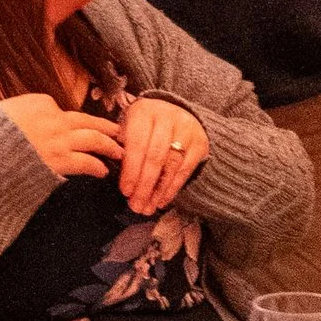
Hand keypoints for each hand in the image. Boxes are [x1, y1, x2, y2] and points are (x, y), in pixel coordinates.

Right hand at [0, 94, 125, 182]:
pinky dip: (98, 166)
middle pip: (87, 120)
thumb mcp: (0, 112)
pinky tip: (103, 171)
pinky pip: (87, 162)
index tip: (77, 126)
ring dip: (109, 145)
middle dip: (105, 126)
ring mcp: (60, 139)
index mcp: (39, 102)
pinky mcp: (61, 160)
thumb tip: (21, 121)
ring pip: (94, 139)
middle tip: (118, 131)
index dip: (67, 120)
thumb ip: (18, 115)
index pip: (58, 109)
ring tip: (119, 151)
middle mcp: (54, 118)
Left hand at [119, 98, 208, 213]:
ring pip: (171, 165)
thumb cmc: (144, 127)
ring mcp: (186, 129)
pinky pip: (185, 170)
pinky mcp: (200, 143)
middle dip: (144, 185)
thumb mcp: (129, 128)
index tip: (125, 191)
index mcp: (143, 111)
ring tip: (147, 208)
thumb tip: (120, 179)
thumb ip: (123, 149)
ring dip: (158, 191)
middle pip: (155, 157)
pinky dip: (172, 188)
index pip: (137, 144)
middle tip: (136, 206)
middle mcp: (167, 117)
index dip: (131, 170)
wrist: (177, 112)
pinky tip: (161, 201)